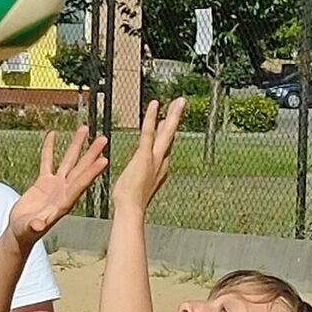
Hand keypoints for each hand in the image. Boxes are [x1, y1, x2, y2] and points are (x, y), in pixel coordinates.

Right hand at [9, 127, 108, 245]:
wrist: (20, 232)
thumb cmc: (27, 233)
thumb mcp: (30, 229)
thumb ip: (36, 225)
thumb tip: (39, 225)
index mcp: (65, 202)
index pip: (81, 184)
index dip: (92, 172)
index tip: (104, 159)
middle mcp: (64, 191)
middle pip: (81, 169)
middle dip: (92, 154)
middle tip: (103, 139)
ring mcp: (55, 186)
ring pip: (68, 161)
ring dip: (76, 145)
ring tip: (84, 129)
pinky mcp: (43, 182)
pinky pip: (48, 161)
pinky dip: (50, 148)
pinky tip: (53, 134)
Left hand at [112, 98, 185, 212]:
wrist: (131, 209)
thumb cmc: (130, 203)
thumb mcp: (137, 187)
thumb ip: (140, 178)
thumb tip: (139, 173)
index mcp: (158, 170)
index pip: (164, 147)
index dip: (166, 133)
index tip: (166, 120)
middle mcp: (160, 162)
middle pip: (170, 137)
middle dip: (175, 120)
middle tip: (181, 104)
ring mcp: (154, 159)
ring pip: (166, 133)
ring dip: (173, 116)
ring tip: (179, 101)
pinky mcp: (145, 156)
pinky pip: (148, 133)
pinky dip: (151, 118)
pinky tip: (155, 105)